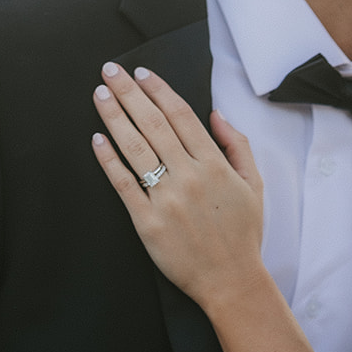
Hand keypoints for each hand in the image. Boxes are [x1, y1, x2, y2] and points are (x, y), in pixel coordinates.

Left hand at [92, 64, 264, 312]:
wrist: (232, 280)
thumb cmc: (243, 234)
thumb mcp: (254, 185)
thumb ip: (237, 146)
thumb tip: (216, 115)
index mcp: (215, 165)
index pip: (182, 116)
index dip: (159, 90)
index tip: (142, 73)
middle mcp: (190, 177)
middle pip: (154, 124)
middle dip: (129, 93)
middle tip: (110, 70)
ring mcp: (167, 199)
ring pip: (135, 148)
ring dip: (114, 117)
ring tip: (100, 95)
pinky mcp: (148, 222)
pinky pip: (123, 184)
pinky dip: (109, 160)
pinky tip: (97, 139)